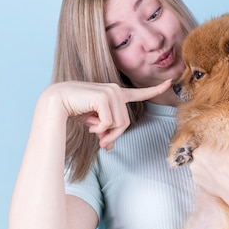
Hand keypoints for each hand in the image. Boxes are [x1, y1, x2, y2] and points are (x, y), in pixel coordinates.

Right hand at [44, 79, 171, 149]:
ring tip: (90, 126)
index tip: (171, 81)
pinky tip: (87, 122)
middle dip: (112, 135)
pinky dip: (98, 129)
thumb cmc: (74, 110)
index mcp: (117, 94)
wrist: (57, 102)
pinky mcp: (105, 97)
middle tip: (100, 140)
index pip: (140, 93)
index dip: (156, 89)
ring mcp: (112, 92)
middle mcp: (117, 91)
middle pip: (125, 123)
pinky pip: (108, 123)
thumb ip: (105, 132)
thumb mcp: (94, 124)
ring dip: (104, 132)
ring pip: (118, 124)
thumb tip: (109, 147)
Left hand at [188, 135, 228, 204]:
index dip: (213, 141)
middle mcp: (196, 156)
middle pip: (200, 149)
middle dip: (209, 151)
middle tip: (220, 154)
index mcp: (204, 145)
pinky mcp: (196, 180)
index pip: (205, 138)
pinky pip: (199, 173)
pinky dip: (205, 173)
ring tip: (219, 164)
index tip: (219, 144)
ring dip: (206, 162)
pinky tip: (216, 173)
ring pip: (199, 161)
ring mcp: (194, 170)